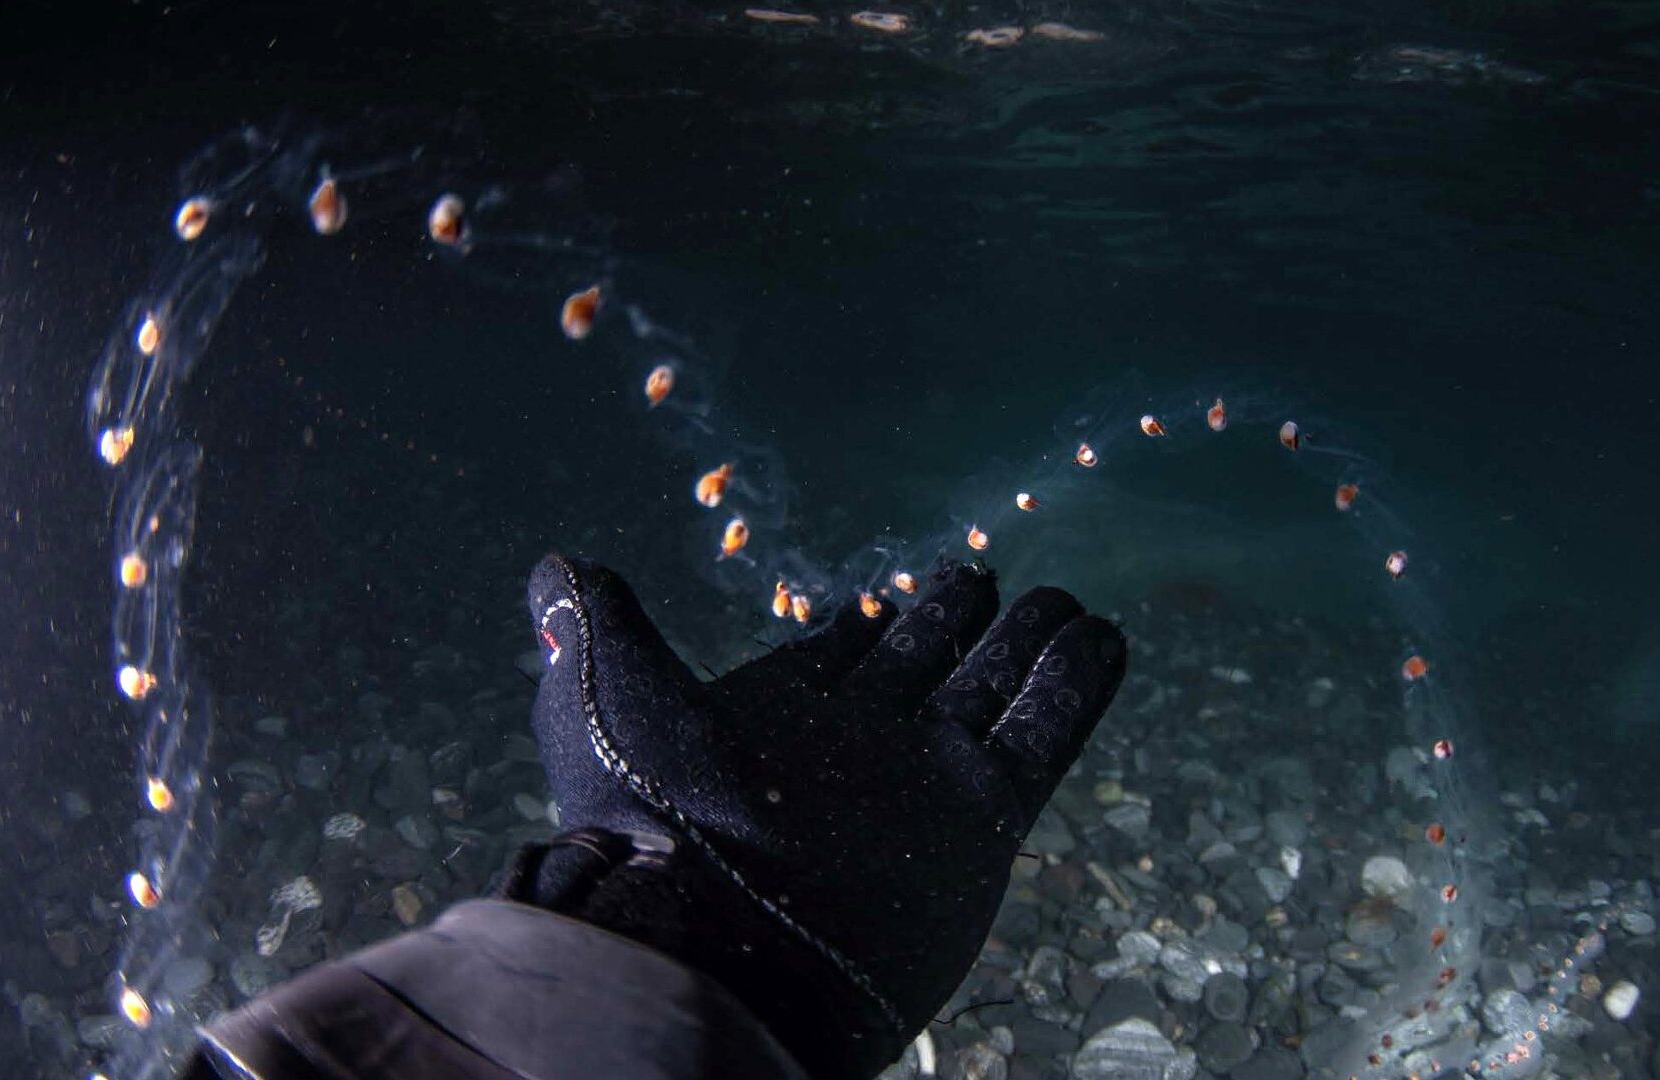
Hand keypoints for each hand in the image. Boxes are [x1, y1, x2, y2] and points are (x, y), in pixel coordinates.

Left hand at [513, 555, 1126, 1076]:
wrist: (717, 939)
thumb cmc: (648, 816)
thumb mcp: (598, 691)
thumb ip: (591, 623)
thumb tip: (555, 564)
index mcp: (775, 721)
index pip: (844, 653)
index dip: (876, 618)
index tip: (906, 588)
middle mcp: (856, 749)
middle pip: (929, 664)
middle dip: (963, 621)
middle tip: (996, 578)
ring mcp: (922, 782)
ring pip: (996, 692)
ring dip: (1034, 647)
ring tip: (1071, 603)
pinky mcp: (981, 817)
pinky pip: (1045, 734)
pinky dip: (1079, 685)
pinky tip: (1105, 640)